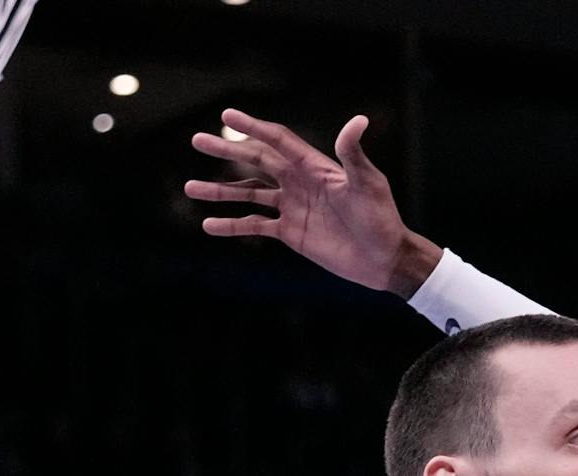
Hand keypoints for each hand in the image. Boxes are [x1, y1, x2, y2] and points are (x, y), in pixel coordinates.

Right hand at [184, 109, 440, 297]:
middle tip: (198, 140)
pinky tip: (209, 225)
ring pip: (248, 193)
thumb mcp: (368, 184)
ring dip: (220, 190)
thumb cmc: (382, 218)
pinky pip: (254, 225)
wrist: (386, 258)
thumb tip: (358, 120)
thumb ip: (354, 154)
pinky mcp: (291, 232)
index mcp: (315, 167)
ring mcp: (292, 207)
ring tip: (191, 187)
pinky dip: (232, 225)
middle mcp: (299, 183)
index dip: (254, 127)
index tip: (227, 115)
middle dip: (227, 150)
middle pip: (256, 161)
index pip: (278, 140)